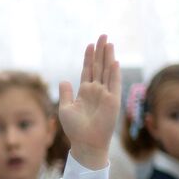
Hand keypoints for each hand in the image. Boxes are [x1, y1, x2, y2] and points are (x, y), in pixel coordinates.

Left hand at [58, 35, 121, 169]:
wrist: (85, 143)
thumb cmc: (74, 129)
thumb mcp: (65, 109)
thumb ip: (65, 93)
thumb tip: (64, 80)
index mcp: (85, 92)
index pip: (88, 70)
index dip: (89, 57)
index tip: (90, 44)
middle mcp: (97, 90)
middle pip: (99, 66)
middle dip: (100, 51)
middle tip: (103, 35)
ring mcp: (106, 94)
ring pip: (107, 71)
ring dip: (108, 57)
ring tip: (109, 42)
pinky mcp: (113, 101)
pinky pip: (114, 84)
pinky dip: (114, 73)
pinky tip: (114, 61)